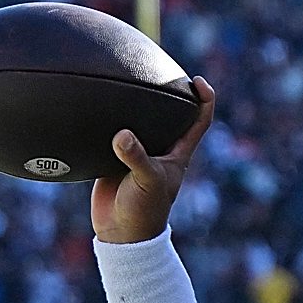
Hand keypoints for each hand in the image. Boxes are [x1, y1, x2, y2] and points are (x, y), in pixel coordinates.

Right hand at [91, 76, 215, 243]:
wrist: (120, 234)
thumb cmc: (143, 211)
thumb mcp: (146, 182)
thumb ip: (136, 157)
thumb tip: (123, 135)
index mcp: (178, 154)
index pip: (199, 121)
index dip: (205, 99)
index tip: (198, 80)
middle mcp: (161, 150)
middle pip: (171, 115)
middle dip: (170, 94)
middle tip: (160, 69)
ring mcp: (138, 153)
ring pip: (141, 122)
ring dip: (136, 105)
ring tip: (126, 80)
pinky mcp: (115, 158)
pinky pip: (114, 134)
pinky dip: (109, 122)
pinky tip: (97, 106)